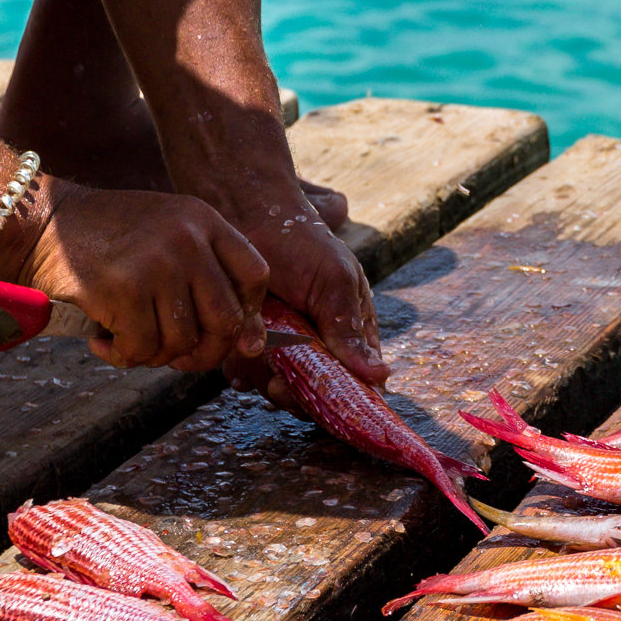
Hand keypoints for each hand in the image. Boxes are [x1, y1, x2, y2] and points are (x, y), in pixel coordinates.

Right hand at [3, 178, 270, 371]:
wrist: (39, 222)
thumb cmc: (103, 238)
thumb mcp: (165, 233)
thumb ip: (206, 276)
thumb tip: (252, 343)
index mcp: (203, 219)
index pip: (255, 277)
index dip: (246, 314)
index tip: (221, 332)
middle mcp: (188, 238)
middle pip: (227, 320)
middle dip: (203, 353)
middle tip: (174, 356)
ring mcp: (158, 262)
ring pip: (182, 342)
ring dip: (154, 355)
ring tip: (127, 340)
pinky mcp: (125, 288)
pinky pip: (142, 348)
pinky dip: (122, 356)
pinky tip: (102, 340)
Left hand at [219, 180, 389, 407]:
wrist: (247, 218)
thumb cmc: (302, 242)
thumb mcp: (335, 280)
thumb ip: (349, 328)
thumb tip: (380, 375)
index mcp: (351, 332)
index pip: (360, 382)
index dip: (351, 399)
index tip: (335, 403)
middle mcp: (319, 348)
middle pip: (318, 395)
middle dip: (301, 396)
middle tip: (284, 384)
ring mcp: (284, 350)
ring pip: (282, 390)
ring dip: (270, 384)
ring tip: (260, 359)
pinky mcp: (250, 347)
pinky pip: (248, 376)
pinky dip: (243, 372)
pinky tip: (240, 353)